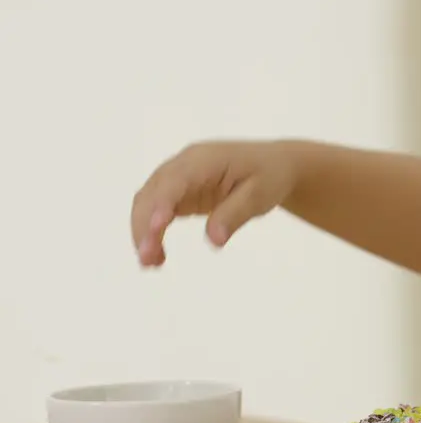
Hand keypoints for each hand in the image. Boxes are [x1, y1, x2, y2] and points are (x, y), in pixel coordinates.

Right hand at [131, 141, 298, 266]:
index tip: (156, 227)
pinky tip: (157, 257)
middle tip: (147, 259)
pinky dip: (152, 233)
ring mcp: (178, 177)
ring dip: (143, 232)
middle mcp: (184, 164)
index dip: (162, 203)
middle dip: (144, 225)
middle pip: (153, 193)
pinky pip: (156, 211)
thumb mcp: (260, 195)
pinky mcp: (178, 192)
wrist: (275, 165)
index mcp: (204, 159)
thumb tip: (214, 241)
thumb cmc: (270, 176)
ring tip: (150, 263)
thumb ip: (235, 215)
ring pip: (148, 203)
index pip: (175, 181)